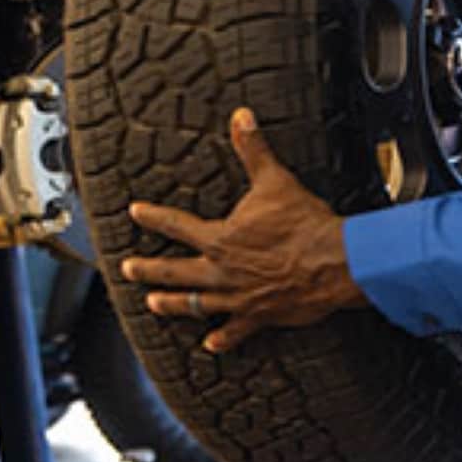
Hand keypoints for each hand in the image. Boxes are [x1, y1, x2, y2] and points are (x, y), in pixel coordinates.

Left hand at [122, 108, 366, 352]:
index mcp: (220, 239)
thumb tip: (241, 117)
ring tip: (153, 304)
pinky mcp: (259, 316)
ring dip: (173, 304)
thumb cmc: (303, 223)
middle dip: (148, 269)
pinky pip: (235, 331)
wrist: (333, 263)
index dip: (154, 217)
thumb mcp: (274, 180)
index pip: (177, 225)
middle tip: (128, 269)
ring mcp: (238, 298)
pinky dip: (222, 338)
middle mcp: (222, 271)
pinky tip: (210, 344)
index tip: (135, 212)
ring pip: (195, 304)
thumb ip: (253, 149)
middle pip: (175, 271)